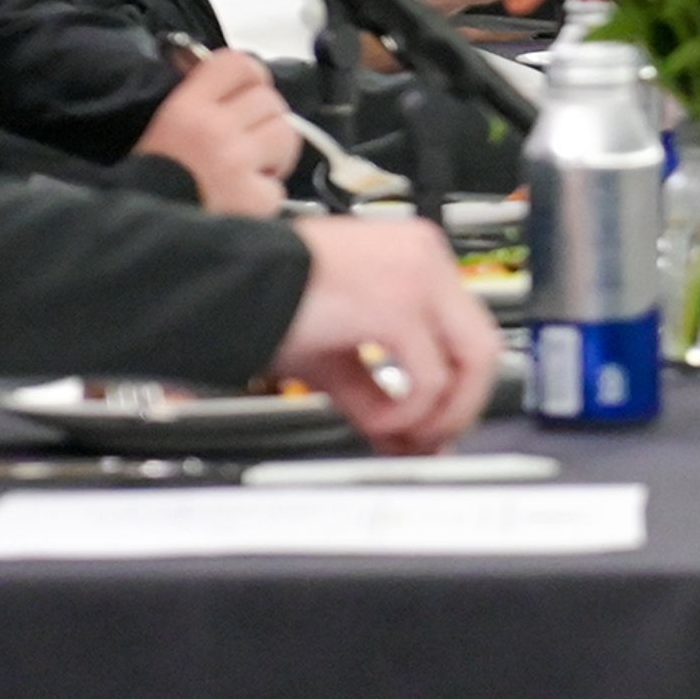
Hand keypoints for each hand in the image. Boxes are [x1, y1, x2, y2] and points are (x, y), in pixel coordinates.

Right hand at [133, 49, 298, 216]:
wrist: (139, 235)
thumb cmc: (154, 179)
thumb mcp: (164, 125)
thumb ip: (197, 96)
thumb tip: (217, 68)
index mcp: (186, 107)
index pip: (238, 64)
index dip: (251, 75)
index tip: (248, 91)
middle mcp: (214, 129)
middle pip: (270, 100)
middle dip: (264, 120)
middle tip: (247, 141)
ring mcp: (237, 162)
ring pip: (286, 134)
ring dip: (275, 151)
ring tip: (250, 167)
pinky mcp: (256, 197)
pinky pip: (280, 184)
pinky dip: (266, 193)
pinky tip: (243, 197)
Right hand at [273, 216, 498, 453]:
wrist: (217, 285)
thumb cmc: (264, 305)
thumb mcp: (336, 354)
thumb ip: (379, 391)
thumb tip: (414, 439)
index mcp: (414, 256)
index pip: (464, 327)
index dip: (456, 388)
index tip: (432, 427)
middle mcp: (424, 256)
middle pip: (482, 346)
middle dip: (459, 406)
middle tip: (428, 442)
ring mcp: (417, 277)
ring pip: (473, 361)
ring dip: (444, 413)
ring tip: (403, 436)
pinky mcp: (398, 305)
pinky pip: (431, 379)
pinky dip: (410, 413)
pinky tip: (378, 421)